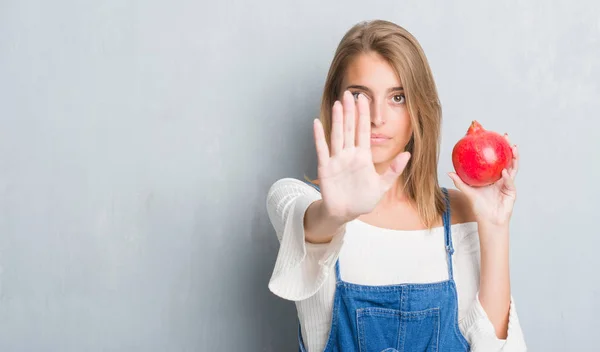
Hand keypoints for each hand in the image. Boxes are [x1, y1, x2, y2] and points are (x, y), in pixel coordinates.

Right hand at [313, 90, 410, 222]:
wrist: (346, 213)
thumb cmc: (363, 200)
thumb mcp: (382, 186)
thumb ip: (394, 171)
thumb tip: (407, 154)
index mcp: (363, 156)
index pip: (364, 131)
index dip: (364, 115)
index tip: (365, 99)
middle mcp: (349, 154)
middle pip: (349, 128)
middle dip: (350, 111)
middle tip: (350, 93)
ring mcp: (337, 159)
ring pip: (337, 135)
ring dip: (336, 119)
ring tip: (337, 103)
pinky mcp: (326, 167)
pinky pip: (322, 149)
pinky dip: (319, 136)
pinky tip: (317, 123)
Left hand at [448, 134, 518, 226]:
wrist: (488, 220)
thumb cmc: (479, 207)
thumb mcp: (468, 192)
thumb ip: (460, 182)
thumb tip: (449, 171)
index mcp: (492, 176)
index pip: (496, 159)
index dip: (496, 149)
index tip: (493, 136)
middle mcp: (501, 178)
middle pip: (507, 160)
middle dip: (508, 148)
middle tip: (506, 137)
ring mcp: (508, 184)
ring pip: (513, 168)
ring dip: (514, 158)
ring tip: (513, 148)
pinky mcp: (512, 192)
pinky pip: (509, 182)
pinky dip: (506, 177)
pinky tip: (503, 171)